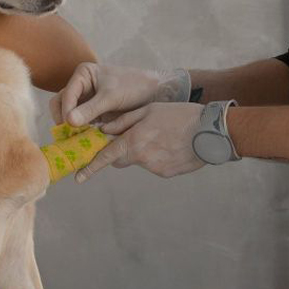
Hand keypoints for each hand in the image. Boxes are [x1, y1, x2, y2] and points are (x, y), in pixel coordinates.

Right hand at [50, 63, 191, 126]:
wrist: (154, 93)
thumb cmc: (133, 86)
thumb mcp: (111, 97)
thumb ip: (90, 109)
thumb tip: (69, 122)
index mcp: (83, 75)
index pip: (66, 94)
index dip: (66, 110)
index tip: (70, 125)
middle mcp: (81, 86)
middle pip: (61, 104)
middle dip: (63, 119)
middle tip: (68, 135)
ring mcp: (86, 100)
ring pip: (69, 114)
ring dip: (71, 127)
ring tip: (75, 140)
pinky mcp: (93, 113)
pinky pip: (81, 123)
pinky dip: (80, 132)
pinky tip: (84, 141)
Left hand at [74, 102, 205, 182]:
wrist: (211, 132)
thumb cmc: (179, 115)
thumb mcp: (148, 110)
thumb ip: (123, 121)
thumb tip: (103, 130)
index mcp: (134, 140)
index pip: (106, 156)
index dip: (91, 168)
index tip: (78, 178)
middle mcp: (141, 157)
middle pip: (121, 159)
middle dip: (122, 151)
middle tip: (135, 136)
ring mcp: (154, 168)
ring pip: (139, 161)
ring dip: (144, 151)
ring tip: (163, 136)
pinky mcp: (166, 173)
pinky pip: (155, 165)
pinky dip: (158, 157)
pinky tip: (172, 145)